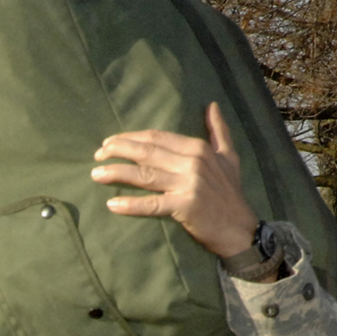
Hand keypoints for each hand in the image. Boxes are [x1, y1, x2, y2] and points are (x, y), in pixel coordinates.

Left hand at [91, 102, 261, 261]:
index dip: (130, 138)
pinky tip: (112, 204)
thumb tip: (212, 105)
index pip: (156, 138)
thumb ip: (218, 130)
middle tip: (97, 155)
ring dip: (116, 173)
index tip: (109, 142)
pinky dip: (130, 205)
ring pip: (144, 175)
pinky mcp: (185, 207)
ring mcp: (188, 184)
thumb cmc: (230, 193)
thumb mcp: (228, 156)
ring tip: (95, 174)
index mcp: (198, 148)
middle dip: (118, 151)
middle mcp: (192, 162)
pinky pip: (152, 204)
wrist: (240, 229)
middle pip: (146, 152)